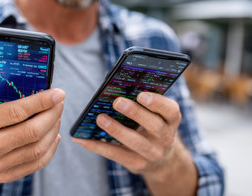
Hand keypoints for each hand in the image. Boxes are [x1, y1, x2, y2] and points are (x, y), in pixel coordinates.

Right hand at [0, 72, 64, 192]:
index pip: (17, 112)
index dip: (41, 101)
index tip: (57, 93)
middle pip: (32, 130)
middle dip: (52, 114)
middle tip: (60, 102)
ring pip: (37, 148)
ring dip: (53, 131)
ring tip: (57, 116)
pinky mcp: (4, 176)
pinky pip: (34, 165)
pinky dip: (49, 151)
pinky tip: (54, 137)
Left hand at [73, 92, 187, 179]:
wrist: (162, 161)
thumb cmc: (151, 126)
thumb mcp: (155, 114)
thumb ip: (142, 102)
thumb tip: (115, 87)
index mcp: (171, 119)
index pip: (170, 110)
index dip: (157, 102)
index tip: (141, 95)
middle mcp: (165, 137)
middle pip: (154, 125)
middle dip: (135, 113)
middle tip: (117, 102)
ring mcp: (152, 153)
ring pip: (135, 141)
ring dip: (116, 130)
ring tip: (100, 119)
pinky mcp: (137, 164)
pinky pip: (115, 155)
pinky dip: (97, 146)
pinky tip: (81, 138)